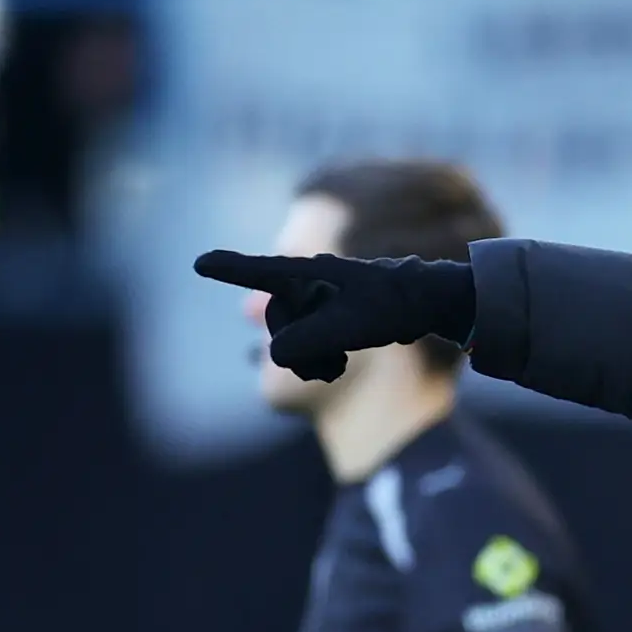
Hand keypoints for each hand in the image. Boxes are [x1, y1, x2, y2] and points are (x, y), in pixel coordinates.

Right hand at [194, 249, 478, 383]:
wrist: (431, 303)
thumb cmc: (392, 306)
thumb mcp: (349, 327)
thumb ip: (307, 341)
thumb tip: (276, 355)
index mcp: (309, 274)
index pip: (260, 272)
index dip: (229, 270)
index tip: (199, 263)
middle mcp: (309, 282)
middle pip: (278, 319)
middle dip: (294, 346)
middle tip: (329, 362)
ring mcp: (319, 298)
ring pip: (292, 335)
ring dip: (308, 358)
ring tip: (336, 367)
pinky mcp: (331, 313)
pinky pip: (308, 341)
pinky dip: (317, 358)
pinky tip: (337, 368)